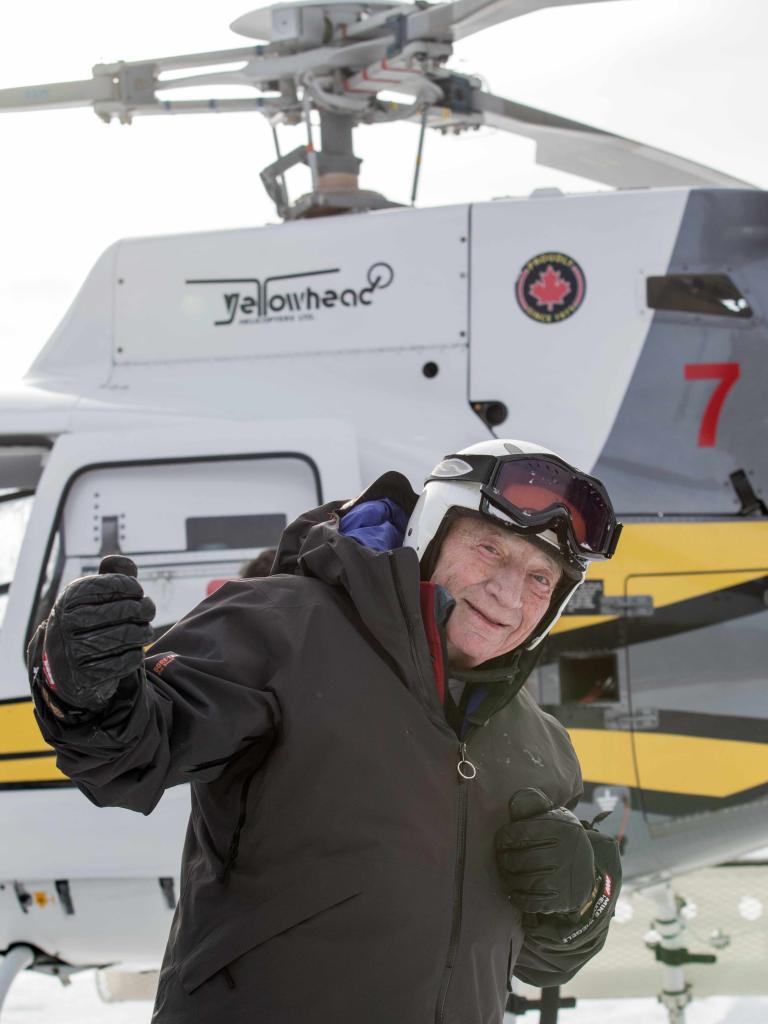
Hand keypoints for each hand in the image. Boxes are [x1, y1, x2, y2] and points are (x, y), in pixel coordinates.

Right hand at [41, 556, 154, 711]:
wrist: (66, 670)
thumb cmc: (87, 624)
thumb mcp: (93, 597)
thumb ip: (112, 577)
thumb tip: (126, 563)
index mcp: (69, 600)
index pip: (110, 584)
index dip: (131, 586)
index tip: (138, 591)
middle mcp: (66, 624)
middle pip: (124, 610)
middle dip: (144, 609)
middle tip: (149, 610)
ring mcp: (73, 652)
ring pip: (127, 636)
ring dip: (143, 632)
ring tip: (145, 630)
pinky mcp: (85, 677)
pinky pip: (125, 662)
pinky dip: (135, 656)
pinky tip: (133, 651)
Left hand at [495, 787, 595, 914]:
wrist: (586, 869)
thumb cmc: (559, 838)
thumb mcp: (553, 817)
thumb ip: (533, 806)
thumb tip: (513, 802)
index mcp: (560, 828)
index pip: (520, 833)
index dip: (504, 838)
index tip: (501, 840)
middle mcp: (564, 852)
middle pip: (519, 858)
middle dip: (504, 859)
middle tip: (500, 858)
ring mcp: (563, 878)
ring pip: (523, 880)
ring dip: (508, 878)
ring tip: (505, 873)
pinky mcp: (562, 899)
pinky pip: (532, 901)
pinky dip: (518, 897)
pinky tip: (513, 892)